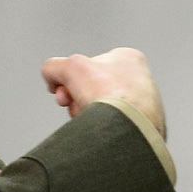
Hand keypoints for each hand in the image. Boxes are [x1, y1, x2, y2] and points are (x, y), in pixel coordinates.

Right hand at [41, 47, 166, 136]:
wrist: (127, 129)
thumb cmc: (111, 93)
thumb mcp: (71, 67)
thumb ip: (54, 67)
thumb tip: (51, 78)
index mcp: (130, 59)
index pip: (89, 65)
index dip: (69, 78)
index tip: (62, 89)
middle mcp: (139, 82)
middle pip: (90, 89)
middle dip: (75, 99)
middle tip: (70, 103)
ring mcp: (141, 107)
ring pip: (98, 110)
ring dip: (84, 115)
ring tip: (88, 118)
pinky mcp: (138, 130)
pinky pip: (108, 129)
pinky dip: (97, 130)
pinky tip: (97, 131)